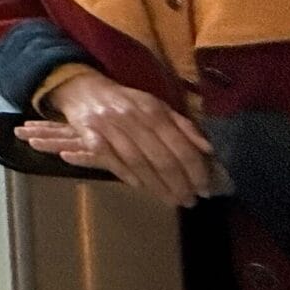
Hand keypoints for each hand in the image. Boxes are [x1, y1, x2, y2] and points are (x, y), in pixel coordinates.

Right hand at [15, 72, 214, 206]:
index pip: (180, 145)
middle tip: (190, 201)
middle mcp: (133, 118)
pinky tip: (139, 187)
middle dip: (179, 184)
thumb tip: (208, 149)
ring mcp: (109, 126)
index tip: (205, 188)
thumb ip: (182, 126)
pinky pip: (109, 158)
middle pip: (161, 157)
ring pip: (137, 161)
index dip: (196, 170)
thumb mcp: (157, 106)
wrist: (82, 88)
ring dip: (156, 185)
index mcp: (153, 110)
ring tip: (171, 200)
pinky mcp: (88, 134)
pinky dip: (125, 173)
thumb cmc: (125, 102)